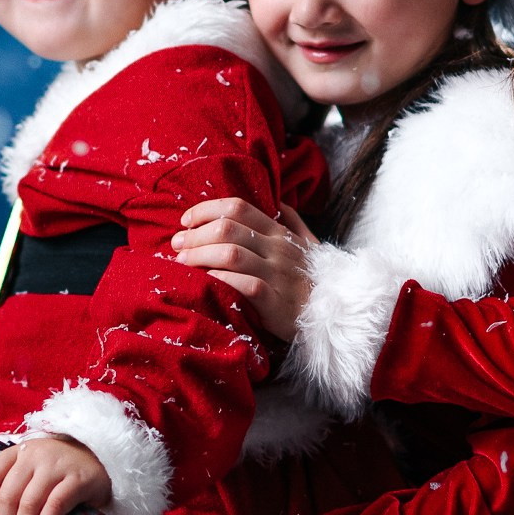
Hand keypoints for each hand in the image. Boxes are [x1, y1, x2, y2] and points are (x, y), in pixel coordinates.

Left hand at [0, 436, 110, 514]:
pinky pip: (54, 507)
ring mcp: (57, 466)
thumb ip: (19, 482)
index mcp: (22, 451)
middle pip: (9, 495)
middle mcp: (36, 455)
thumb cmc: (64, 468)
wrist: (101, 459)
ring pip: (29, 504)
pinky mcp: (77, 479)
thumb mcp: (37, 466)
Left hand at [172, 199, 318, 341]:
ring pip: (230, 254)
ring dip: (199, 256)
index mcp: (279, 232)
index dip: (206, 210)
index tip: (185, 221)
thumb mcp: (309, 244)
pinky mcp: (276, 302)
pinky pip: (243, 284)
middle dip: (195, 235)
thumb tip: (278, 201)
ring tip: (181, 263)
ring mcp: (277, 274)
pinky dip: (219, 280)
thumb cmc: (315, 278)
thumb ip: (293, 220)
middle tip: (176, 244)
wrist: (337, 314)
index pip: (237, 207)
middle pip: (227, 229)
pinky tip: (205, 281)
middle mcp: (277, 248)